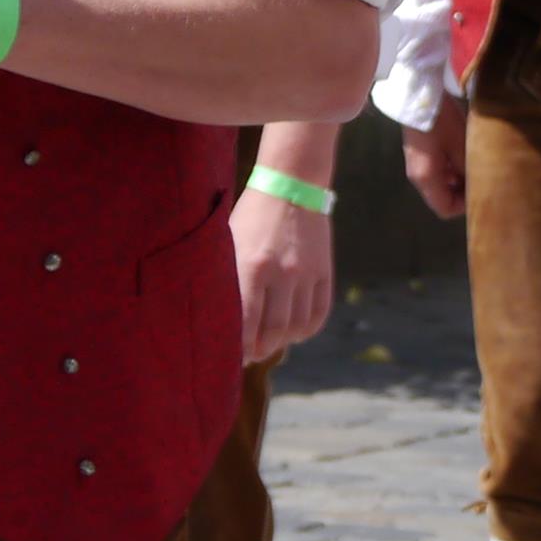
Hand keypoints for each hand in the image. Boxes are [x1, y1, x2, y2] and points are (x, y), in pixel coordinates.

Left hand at [231, 189, 335, 363]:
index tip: (229, 356)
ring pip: (297, 327)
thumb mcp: (229, 243)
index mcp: (251, 266)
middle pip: (273, 333)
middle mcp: (281, 273)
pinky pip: (319, 313)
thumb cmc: (249, 217)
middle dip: (259, 351)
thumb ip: (224, 279)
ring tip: (269, 342)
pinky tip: (293, 330)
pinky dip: (306, 329)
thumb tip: (216, 318)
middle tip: (249, 354)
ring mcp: (306, 273)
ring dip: (282, 342)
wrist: (291, 185)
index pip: (245, 324)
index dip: (237, 348)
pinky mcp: (324, 270)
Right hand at [404, 97, 469, 218]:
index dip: (464, 206)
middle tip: (482, 178)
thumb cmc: (442, 123)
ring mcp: (417, 166)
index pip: (445, 209)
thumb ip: (468, 170)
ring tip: (475, 165)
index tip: (481, 191)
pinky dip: (451, 169)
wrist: (420, 96)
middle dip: (463, 192)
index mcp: (427, 179)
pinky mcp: (420, 155)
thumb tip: (479, 185)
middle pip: (443, 197)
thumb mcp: (461, 147)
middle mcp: (419, 177)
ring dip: (458, 179)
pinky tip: (464, 154)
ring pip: (441, 184)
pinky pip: (437, 171)